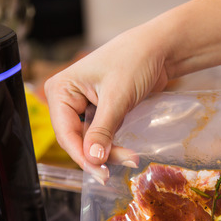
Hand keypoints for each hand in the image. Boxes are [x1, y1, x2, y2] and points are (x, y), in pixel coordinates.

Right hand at [43, 25, 168, 180]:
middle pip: (77, 140)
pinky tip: (126, 153)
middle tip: (124, 163)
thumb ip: (102, 130)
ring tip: (131, 158)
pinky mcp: (100, 112)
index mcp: (61, 89)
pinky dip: (113, 145)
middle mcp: (68, 99)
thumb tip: (93, 158)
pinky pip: (101, 136)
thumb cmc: (134, 60)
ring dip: (109, 152)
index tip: (101, 172)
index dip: (82, 156)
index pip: (65, 133)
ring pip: (90, 141)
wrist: (159, 49)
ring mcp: (84, 106)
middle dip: (99, 155)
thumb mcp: (117, 97)